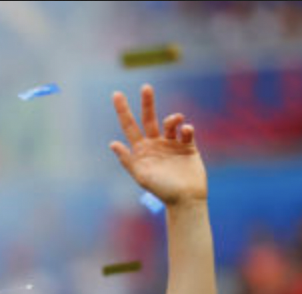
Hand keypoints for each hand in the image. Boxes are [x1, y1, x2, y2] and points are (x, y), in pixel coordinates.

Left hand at [110, 85, 206, 205]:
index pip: (129, 127)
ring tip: (176, 121)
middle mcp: (155, 145)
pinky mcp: (188, 146)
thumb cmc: (161, 190)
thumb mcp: (141, 175)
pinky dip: (187, 128)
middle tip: (146, 87)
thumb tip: (112, 143)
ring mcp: (172, 144)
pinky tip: (186, 130)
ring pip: (170, 123)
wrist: (185, 199)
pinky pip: (187, 131)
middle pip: (149, 119)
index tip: (117, 94)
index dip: (123, 111)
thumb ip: (127, 159)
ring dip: (172, 118)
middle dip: (147, 103)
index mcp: (141, 151)